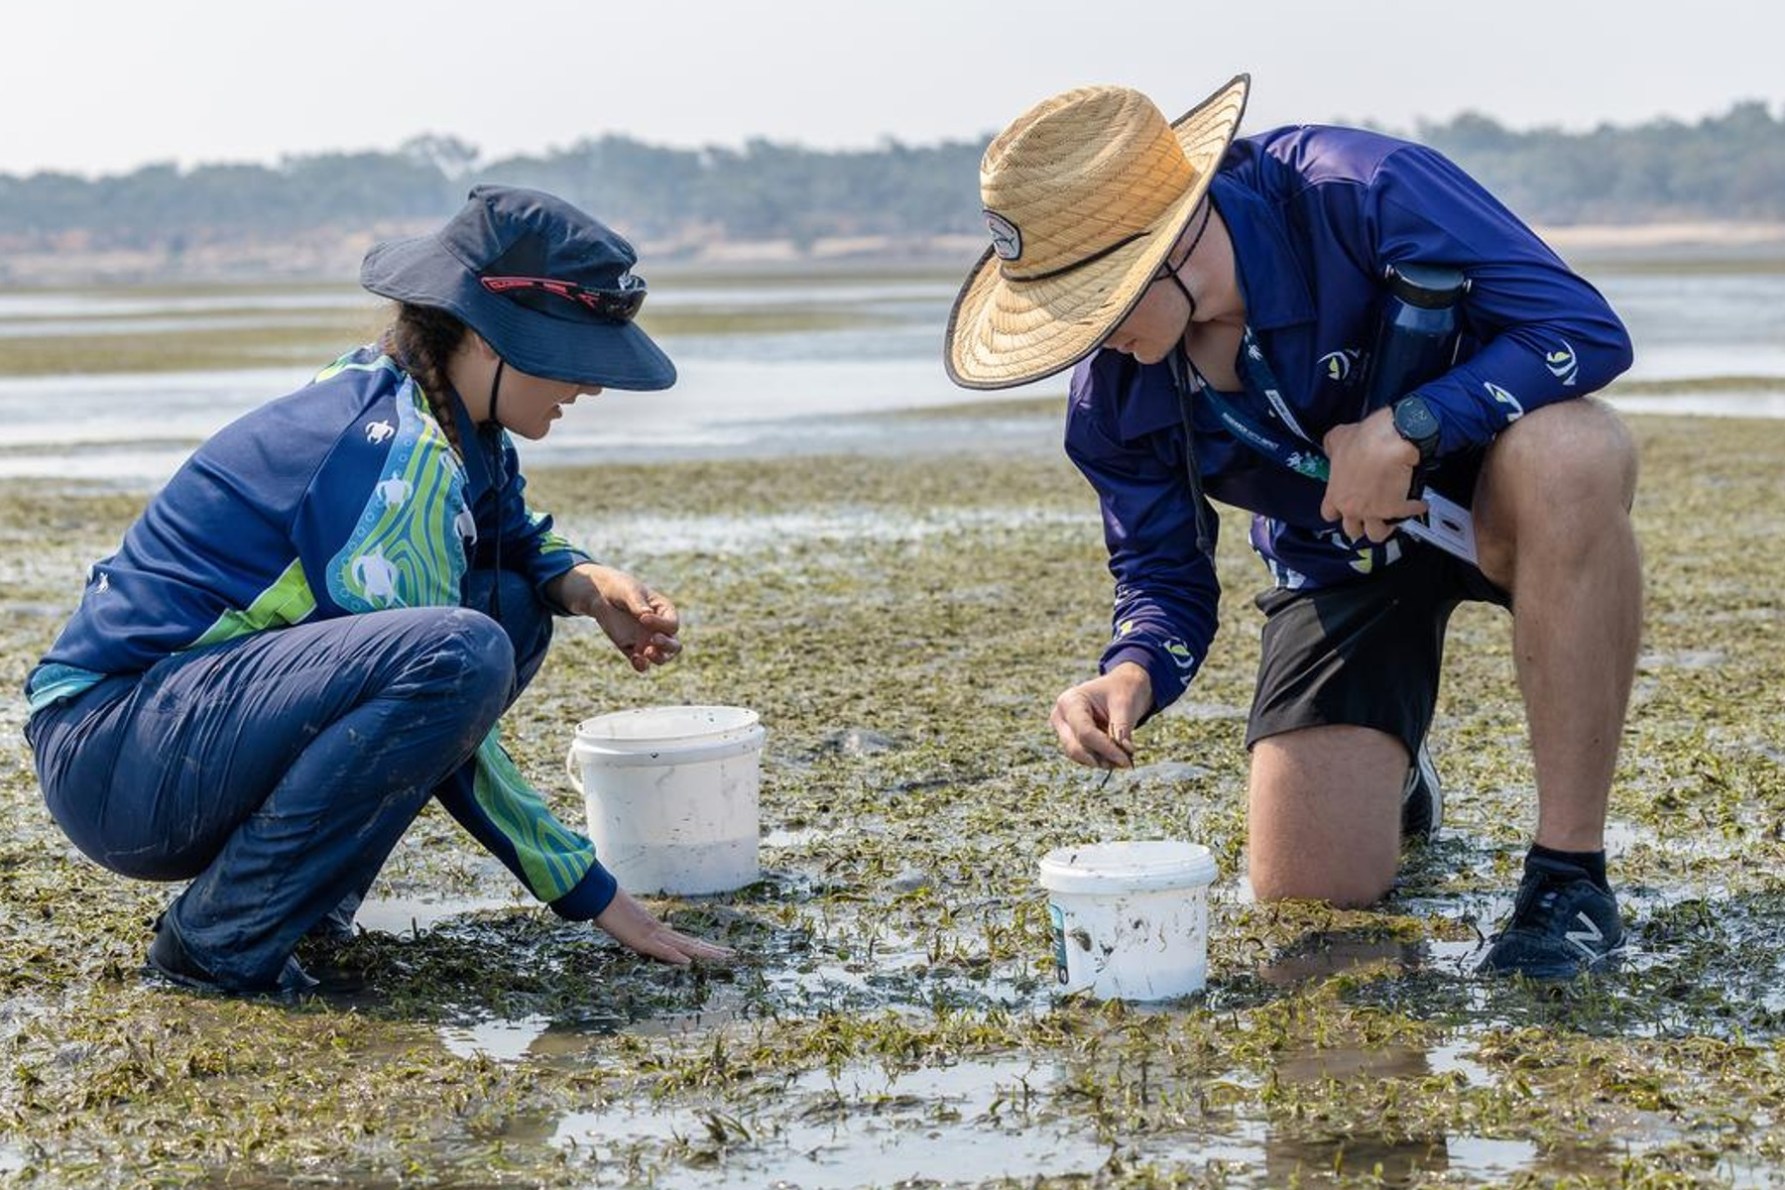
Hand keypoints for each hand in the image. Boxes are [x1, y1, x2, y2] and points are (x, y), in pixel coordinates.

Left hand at [549, 563, 680, 671]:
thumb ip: (637, 603)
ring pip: (662, 658)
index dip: (661, 624)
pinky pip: (642, 664)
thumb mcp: (629, 591)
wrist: (601, 596)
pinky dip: (641, 665)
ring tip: (647, 653)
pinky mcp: (633, 650)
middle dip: (667, 646)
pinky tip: (635, 659)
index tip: (643, 618)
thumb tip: (646, 615)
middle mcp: (660, 629)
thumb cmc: (620, 588)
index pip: (672, 625)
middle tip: (654, 639)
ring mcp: (647, 641)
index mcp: (665, 612)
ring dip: (658, 658)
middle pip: (674, 645)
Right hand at [595, 888, 735, 964]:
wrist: (603, 898)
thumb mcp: (631, 927)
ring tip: (720, 957)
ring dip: (702, 952)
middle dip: (711, 950)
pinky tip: (687, 960)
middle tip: (732, 954)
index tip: (718, 950)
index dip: (703, 946)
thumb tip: (661, 930)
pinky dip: (674, 955)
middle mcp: (661, 933)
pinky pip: (661, 949)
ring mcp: (653, 935)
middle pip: (691, 943)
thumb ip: (645, 932)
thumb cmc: (614, 913)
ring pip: (683, 946)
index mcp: (659, 931)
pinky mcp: (642, 940)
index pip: (686, 941)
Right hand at [1049, 663, 1153, 768]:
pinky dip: (1101, 759)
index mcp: (1070, 701)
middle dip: (1102, 757)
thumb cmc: (1122, 691)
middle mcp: (1061, 716)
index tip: (1127, 760)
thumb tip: (1124, 757)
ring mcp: (1064, 730)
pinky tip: (1117, 755)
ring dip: (1102, 761)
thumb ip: (1122, 730)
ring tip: (1125, 757)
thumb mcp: (1125, 705)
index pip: (1084, 732)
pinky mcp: (1071, 740)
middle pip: (1075, 747)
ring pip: (1078, 756)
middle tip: (1127, 763)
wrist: (1121, 687)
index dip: (1105, 749)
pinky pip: (1083, 757)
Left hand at [1320, 408, 1428, 542]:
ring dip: (1384, 527)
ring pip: (1377, 534)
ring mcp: (1375, 512)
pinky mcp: (1398, 509)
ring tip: (1389, 519)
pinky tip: (1419, 504)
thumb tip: (1333, 449)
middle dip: (1359, 525)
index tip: (1343, 508)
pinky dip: (1416, 509)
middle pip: (1352, 530)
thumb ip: (1331, 449)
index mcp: (1336, 495)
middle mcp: (1353, 508)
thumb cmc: (1364, 440)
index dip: (1337, 511)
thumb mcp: (1336, 438)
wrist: (1390, 440)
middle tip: (1366, 516)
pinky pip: (1408, 515)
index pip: (1329, 515)